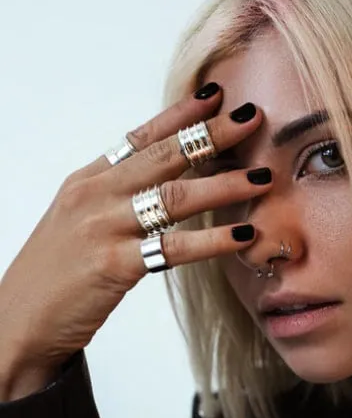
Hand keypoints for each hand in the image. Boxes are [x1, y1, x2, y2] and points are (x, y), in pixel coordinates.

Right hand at [0, 84, 270, 391]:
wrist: (18, 320)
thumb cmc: (58, 270)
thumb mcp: (82, 218)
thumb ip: (120, 193)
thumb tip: (167, 177)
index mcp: (89, 180)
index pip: (141, 137)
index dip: (181, 115)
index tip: (216, 96)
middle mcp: (96, 194)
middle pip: (164, 156)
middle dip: (212, 134)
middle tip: (252, 118)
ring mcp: (103, 227)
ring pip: (175, 196)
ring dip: (224, 185)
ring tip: (262, 177)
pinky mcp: (113, 265)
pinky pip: (174, 247)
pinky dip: (213, 240)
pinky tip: (244, 235)